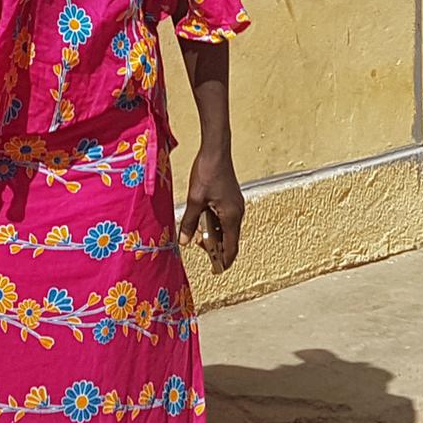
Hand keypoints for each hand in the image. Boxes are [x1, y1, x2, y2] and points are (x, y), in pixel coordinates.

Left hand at [178, 149, 243, 273]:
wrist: (216, 151)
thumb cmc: (207, 172)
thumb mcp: (195, 200)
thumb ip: (189, 222)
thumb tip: (184, 241)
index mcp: (231, 216)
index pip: (231, 248)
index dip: (224, 261)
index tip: (217, 271)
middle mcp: (238, 213)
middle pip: (230, 239)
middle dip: (216, 248)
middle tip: (199, 247)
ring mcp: (236, 205)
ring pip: (227, 228)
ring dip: (214, 235)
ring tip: (197, 233)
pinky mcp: (231, 199)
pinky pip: (225, 218)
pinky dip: (215, 224)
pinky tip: (202, 219)